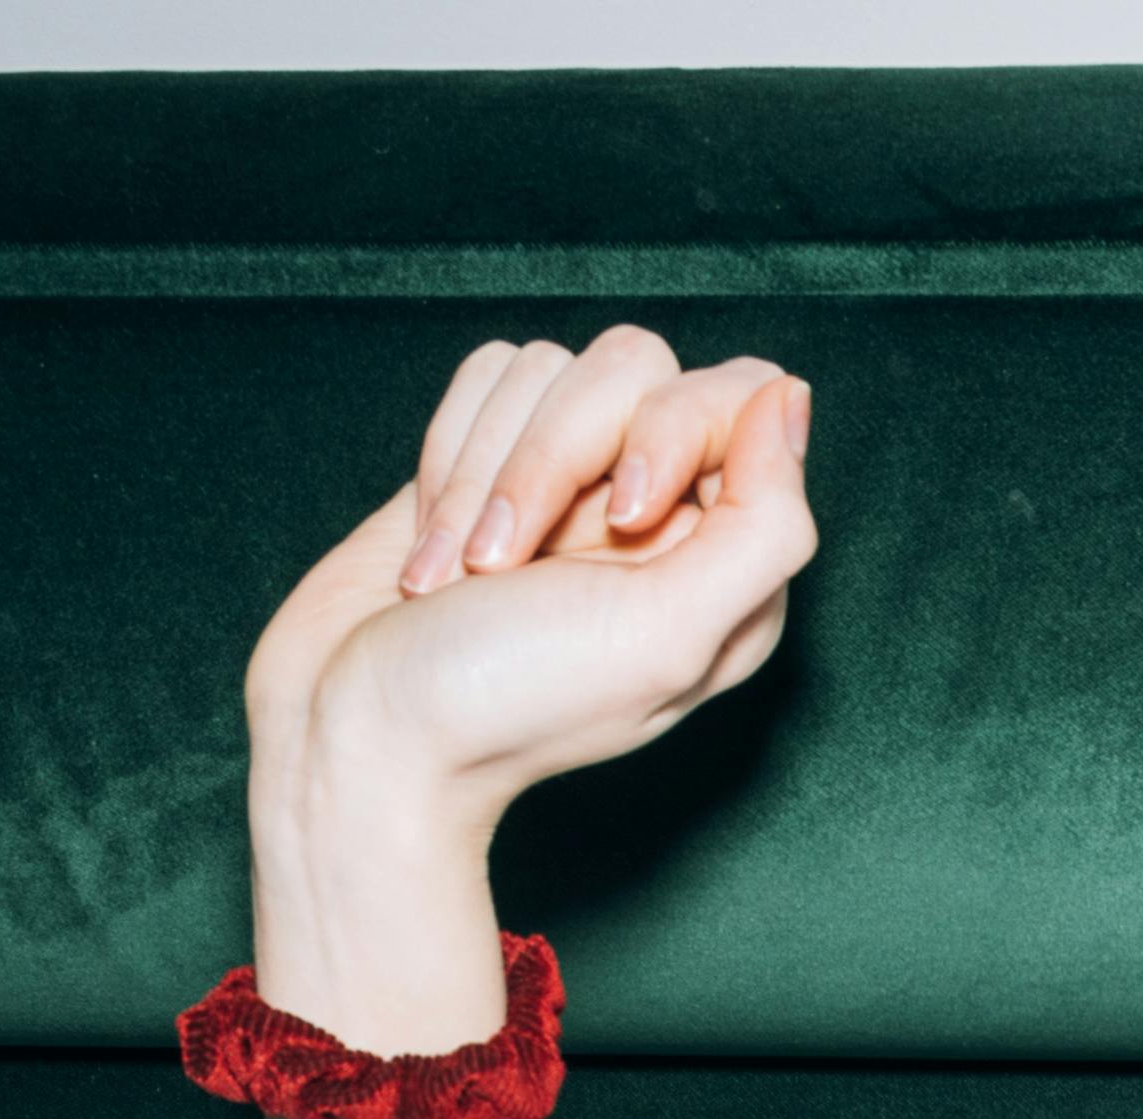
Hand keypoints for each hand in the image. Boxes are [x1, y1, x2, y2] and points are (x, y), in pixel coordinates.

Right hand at [244, 328, 815, 839]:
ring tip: (464, 573)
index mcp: (727, 560)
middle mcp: (658, 511)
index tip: (622, 519)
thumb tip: (786, 401)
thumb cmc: (506, 705)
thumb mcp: (667, 636)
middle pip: (634, 365)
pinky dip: (447, 456)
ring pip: (551, 368)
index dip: (667, 431)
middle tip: (509, 566)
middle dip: (553, 458)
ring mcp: (570, 484)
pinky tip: (436, 545)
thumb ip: (765, 526)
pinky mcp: (488, 461)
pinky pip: (485, 378)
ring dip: (485, 472)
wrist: (357, 730)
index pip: (737, 396)